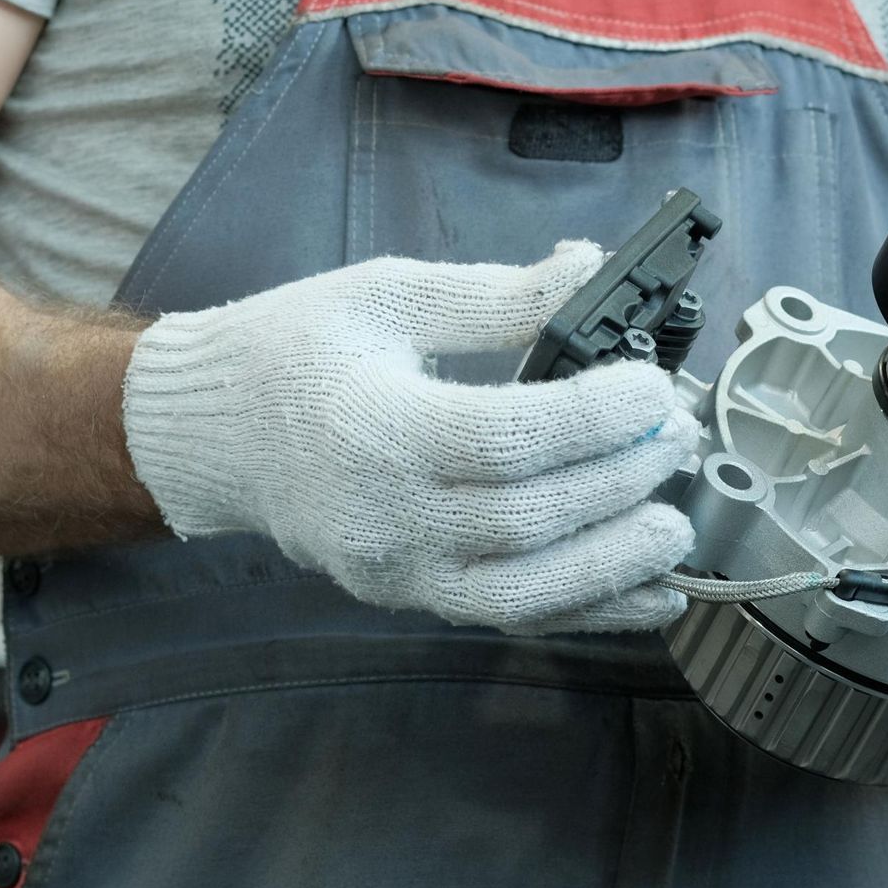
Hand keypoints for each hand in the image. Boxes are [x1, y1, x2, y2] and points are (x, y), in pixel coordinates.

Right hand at [122, 242, 697, 633]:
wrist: (209, 434)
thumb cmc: (291, 353)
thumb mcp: (386, 294)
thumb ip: (496, 294)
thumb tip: (593, 269)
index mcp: (373, 428)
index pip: (507, 441)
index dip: (598, 419)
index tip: (654, 386)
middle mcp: (384, 518)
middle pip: (530, 520)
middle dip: (624, 481)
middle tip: (679, 437)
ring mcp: (395, 571)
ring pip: (526, 594)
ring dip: (616, 563)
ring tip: (675, 521)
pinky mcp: (408, 597)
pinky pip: (510, 619)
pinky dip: (590, 612)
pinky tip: (652, 593)